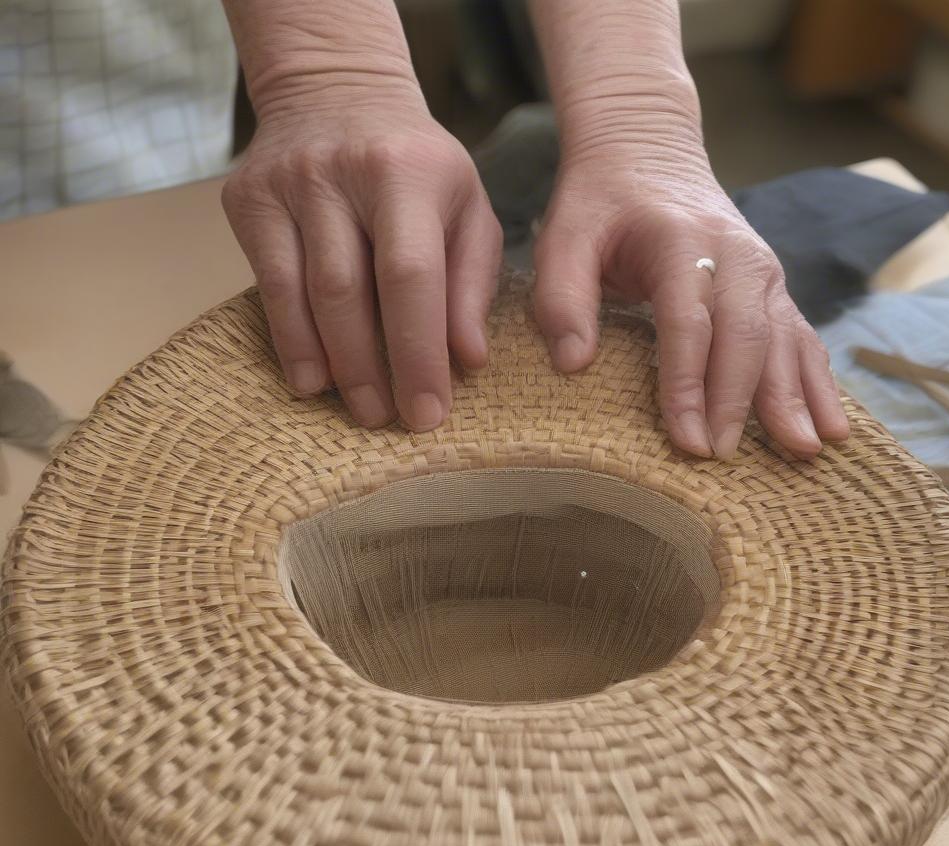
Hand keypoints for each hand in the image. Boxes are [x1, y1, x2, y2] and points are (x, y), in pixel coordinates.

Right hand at [222, 91, 502, 429]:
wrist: (337, 92)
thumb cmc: (419, 169)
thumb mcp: (468, 209)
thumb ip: (473, 282)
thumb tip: (468, 359)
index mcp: (409, 172)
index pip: (412, 276)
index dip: (418, 352)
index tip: (429, 413)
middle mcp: (342, 172)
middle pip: (349, 291)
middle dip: (371, 369)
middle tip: (389, 422)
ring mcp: (286, 183)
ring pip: (301, 293)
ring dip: (329, 363)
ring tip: (356, 409)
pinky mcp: (246, 199)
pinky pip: (266, 285)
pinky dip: (289, 340)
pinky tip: (310, 379)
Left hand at [532, 117, 849, 458]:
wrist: (648, 148)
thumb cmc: (601, 200)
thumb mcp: (564, 234)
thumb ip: (561, 295)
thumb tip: (573, 364)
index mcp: (682, 241)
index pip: (689, 323)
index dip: (688, 385)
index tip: (688, 440)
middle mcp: (735, 254)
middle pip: (746, 336)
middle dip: (740, 402)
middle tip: (729, 457)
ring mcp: (763, 269)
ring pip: (786, 339)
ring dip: (796, 398)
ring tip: (807, 451)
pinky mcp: (773, 286)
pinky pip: (802, 337)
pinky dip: (817, 381)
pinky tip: (832, 424)